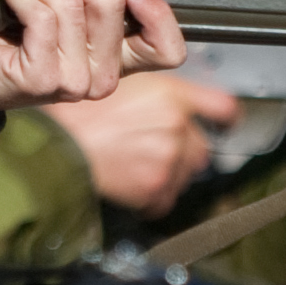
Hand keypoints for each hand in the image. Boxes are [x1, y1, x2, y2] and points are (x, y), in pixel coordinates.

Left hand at [0, 0, 187, 123]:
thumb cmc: (0, 45)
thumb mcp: (53, 20)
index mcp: (113, 63)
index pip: (167, 51)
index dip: (161, 14)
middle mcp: (101, 79)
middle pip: (111, 4)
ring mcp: (74, 82)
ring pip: (72, 5)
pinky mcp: (42, 78)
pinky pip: (42, 16)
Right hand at [45, 69, 243, 213]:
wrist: (59, 142)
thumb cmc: (81, 112)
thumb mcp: (123, 85)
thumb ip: (159, 95)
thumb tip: (176, 106)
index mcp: (172, 97)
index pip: (223, 109)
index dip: (226, 120)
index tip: (225, 127)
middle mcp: (176, 126)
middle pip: (202, 148)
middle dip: (184, 152)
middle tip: (154, 149)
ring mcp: (168, 159)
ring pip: (185, 175)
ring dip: (168, 174)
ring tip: (136, 165)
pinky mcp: (155, 187)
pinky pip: (166, 199)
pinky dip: (152, 197)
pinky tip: (131, 183)